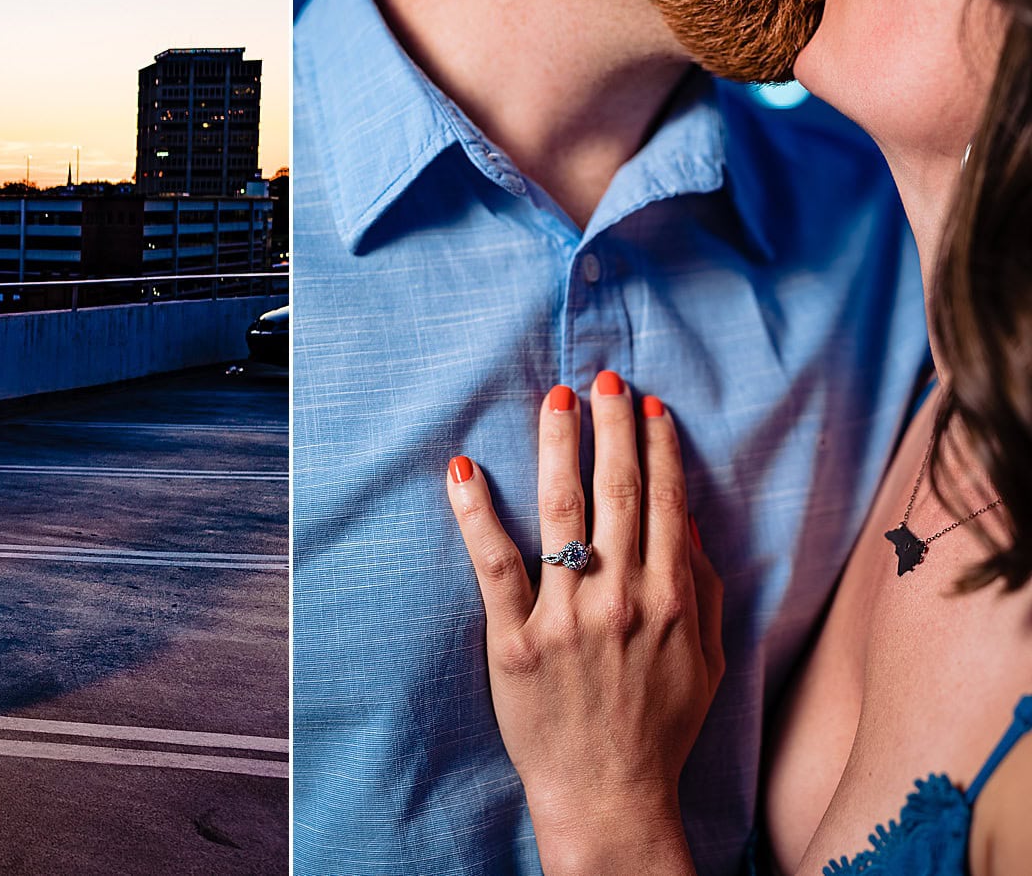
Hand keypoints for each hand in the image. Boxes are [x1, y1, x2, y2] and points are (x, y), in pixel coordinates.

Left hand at [444, 372, 723, 875]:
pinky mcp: (514, 638)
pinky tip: (465, 470)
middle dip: (612, 427)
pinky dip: (476, 512)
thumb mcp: (707, 657)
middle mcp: (622, 598)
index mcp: (674, 599)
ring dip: (559, 447)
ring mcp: (566, 616)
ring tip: (556, 401)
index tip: (648, 405)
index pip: (666, 503)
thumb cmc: (660, 726)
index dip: (657, 447)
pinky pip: (493, 562)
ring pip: (560, 510)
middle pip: (617, 491)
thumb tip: (687, 520)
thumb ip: (705, 587)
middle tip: (602, 379)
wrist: (609, 792)